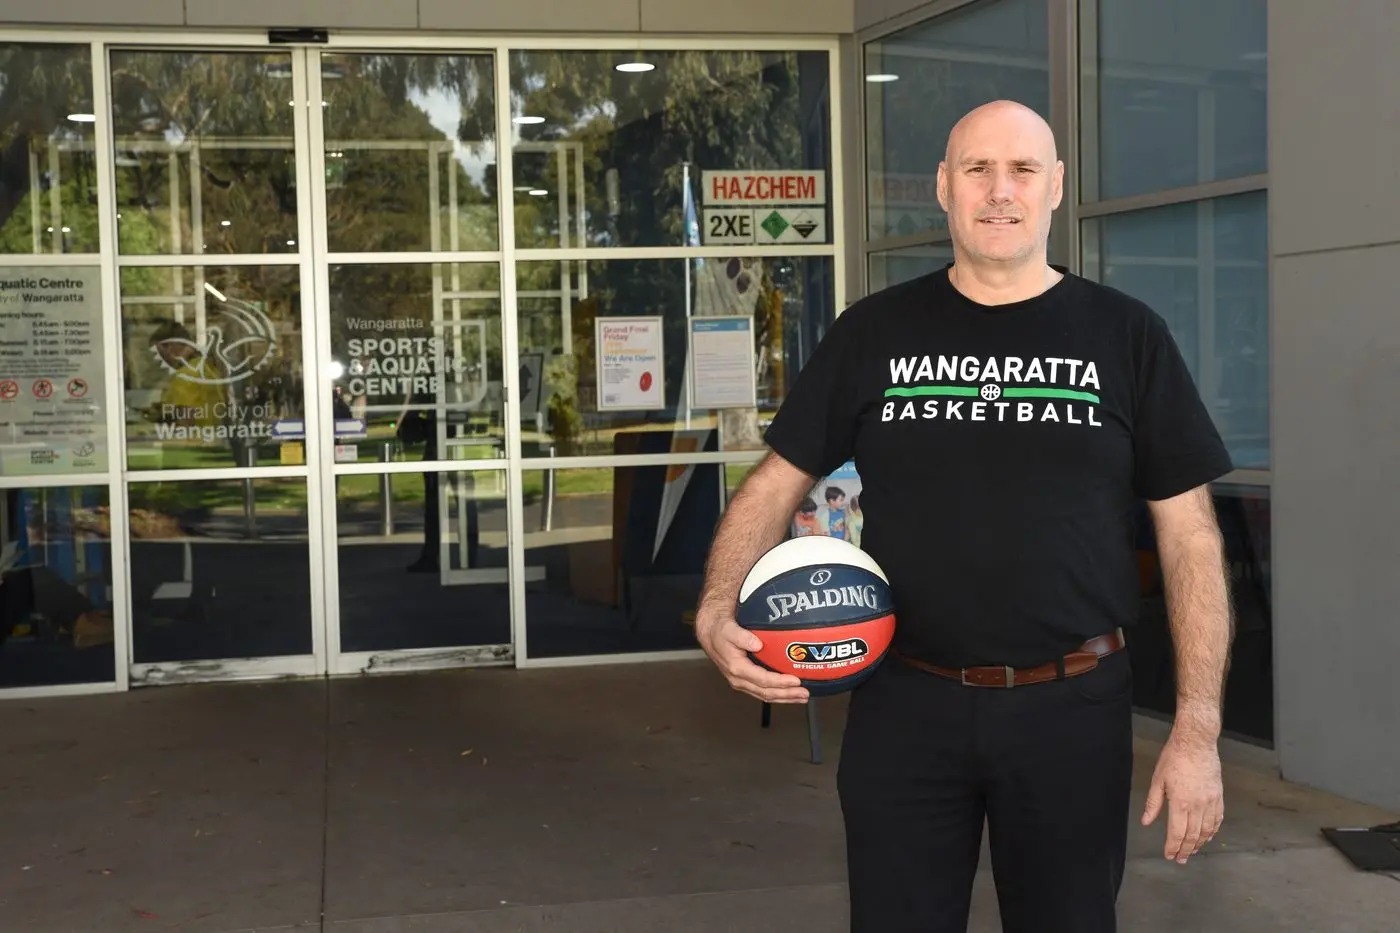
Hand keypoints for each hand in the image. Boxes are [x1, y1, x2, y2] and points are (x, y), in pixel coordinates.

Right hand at [696, 610, 808, 703]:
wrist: (711, 633)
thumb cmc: (721, 631)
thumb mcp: (729, 629)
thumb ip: (742, 636)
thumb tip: (757, 644)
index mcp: (736, 668)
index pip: (762, 679)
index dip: (780, 682)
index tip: (796, 680)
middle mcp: (739, 679)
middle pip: (766, 692)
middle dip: (787, 694)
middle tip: (805, 693)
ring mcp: (742, 682)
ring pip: (766, 695)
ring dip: (785, 697)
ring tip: (802, 697)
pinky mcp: (746, 681)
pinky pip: (763, 691)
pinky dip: (778, 694)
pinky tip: (789, 693)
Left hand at [1141, 731, 1223, 863]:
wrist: (1196, 743)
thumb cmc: (1175, 758)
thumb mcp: (1158, 780)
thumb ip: (1153, 804)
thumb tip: (1146, 821)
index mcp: (1180, 802)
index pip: (1177, 833)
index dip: (1173, 847)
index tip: (1169, 855)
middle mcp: (1198, 805)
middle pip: (1192, 835)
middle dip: (1186, 850)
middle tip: (1180, 859)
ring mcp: (1210, 801)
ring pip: (1207, 830)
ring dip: (1199, 843)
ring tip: (1192, 851)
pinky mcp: (1219, 796)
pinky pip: (1217, 819)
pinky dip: (1213, 831)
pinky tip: (1208, 836)